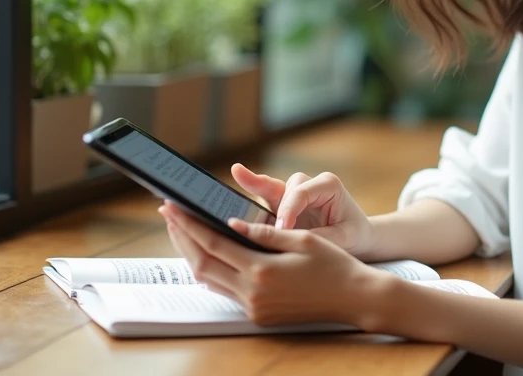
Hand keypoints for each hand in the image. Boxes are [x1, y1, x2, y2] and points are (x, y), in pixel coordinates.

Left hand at [159, 201, 387, 327]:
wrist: (354, 299)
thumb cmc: (334, 265)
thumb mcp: (302, 240)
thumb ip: (264, 232)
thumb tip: (231, 223)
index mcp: (262, 271)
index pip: (213, 244)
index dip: (189, 224)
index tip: (173, 206)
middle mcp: (252, 293)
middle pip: (202, 264)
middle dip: (181, 237)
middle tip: (168, 214)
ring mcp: (254, 308)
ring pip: (209, 280)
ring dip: (192, 254)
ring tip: (182, 230)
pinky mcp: (258, 315)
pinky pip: (225, 290)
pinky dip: (211, 270)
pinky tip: (207, 255)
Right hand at [231, 164, 376, 258]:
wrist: (359, 238)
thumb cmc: (354, 235)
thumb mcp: (343, 239)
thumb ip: (318, 237)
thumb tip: (291, 242)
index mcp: (327, 184)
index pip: (300, 193)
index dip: (288, 210)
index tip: (282, 230)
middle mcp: (307, 184)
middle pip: (280, 187)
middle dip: (264, 199)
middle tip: (253, 219)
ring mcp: (291, 194)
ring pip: (267, 193)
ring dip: (251, 201)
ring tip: (232, 210)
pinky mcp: (280, 206)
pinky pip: (261, 203)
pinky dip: (246, 207)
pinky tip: (227, 210)